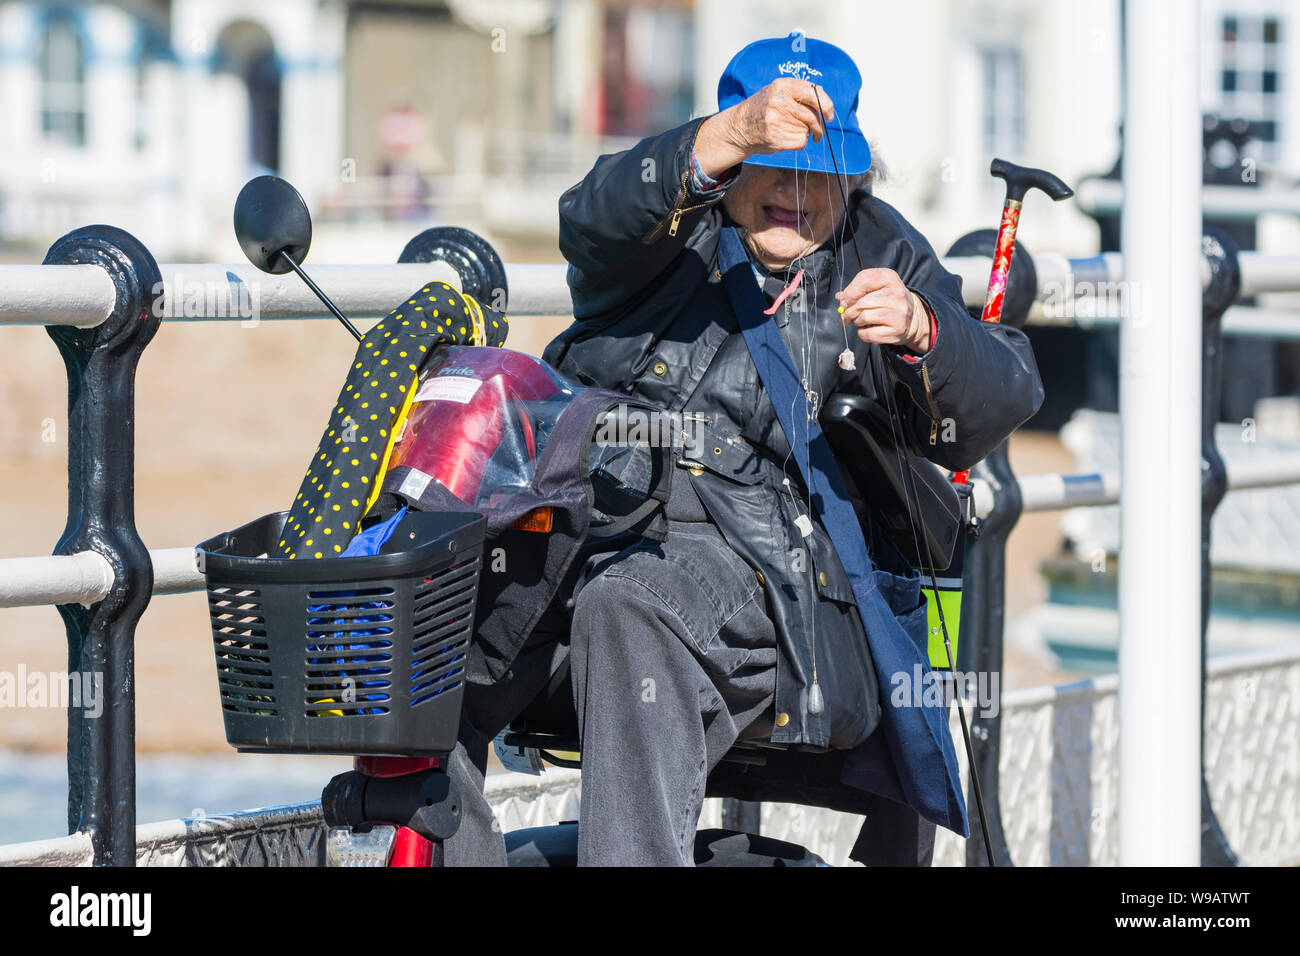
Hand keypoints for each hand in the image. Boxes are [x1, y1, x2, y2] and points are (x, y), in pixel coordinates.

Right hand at [694, 79, 834, 178]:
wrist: (740, 126)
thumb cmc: (765, 108)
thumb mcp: (779, 91)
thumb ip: (800, 91)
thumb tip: (824, 99)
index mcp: (782, 86)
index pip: (813, 94)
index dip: (826, 105)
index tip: (829, 115)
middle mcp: (779, 101)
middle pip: (812, 116)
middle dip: (819, 126)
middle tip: (818, 131)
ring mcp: (775, 120)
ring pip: (806, 129)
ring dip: (805, 133)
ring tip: (792, 131)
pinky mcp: (775, 137)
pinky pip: (801, 141)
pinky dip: (800, 142)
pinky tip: (788, 138)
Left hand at [835, 269, 930, 351]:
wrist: (911, 317)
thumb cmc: (888, 300)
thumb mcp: (876, 287)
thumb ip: (857, 289)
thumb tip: (840, 298)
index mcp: (890, 278)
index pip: (864, 280)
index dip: (849, 292)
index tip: (844, 300)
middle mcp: (897, 294)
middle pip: (862, 302)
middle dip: (849, 310)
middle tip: (846, 314)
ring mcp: (898, 313)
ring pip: (864, 317)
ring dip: (856, 321)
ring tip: (860, 320)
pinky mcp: (896, 330)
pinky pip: (868, 334)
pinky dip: (862, 333)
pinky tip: (867, 329)